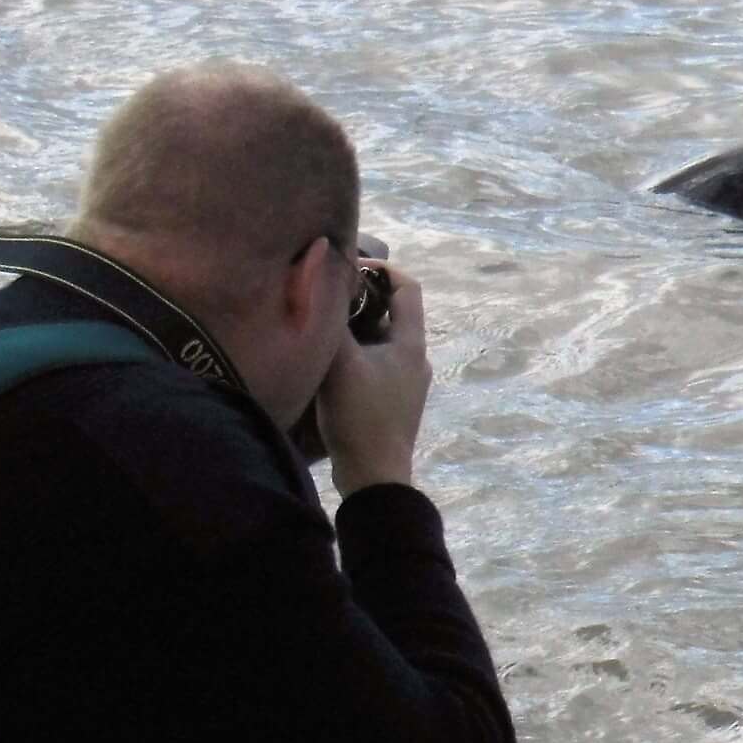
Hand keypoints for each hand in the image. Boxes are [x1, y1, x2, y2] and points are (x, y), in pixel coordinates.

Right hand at [316, 264, 430, 495]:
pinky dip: (358, 354)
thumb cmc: (359, 417)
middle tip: (330, 296)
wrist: (374, 477)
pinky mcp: (395, 403)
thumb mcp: (341, 363)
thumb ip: (335, 320)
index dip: (383, 268)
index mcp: (410, 344)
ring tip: (326, 328)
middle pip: (393, 314)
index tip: (351, 266)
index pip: (408, 287)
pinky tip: (331, 364)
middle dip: (363, 299)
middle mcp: (416, 359)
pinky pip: (378, 364)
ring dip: (357, 329)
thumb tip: (327, 282)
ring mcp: (408, 383)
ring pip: (383, 341)